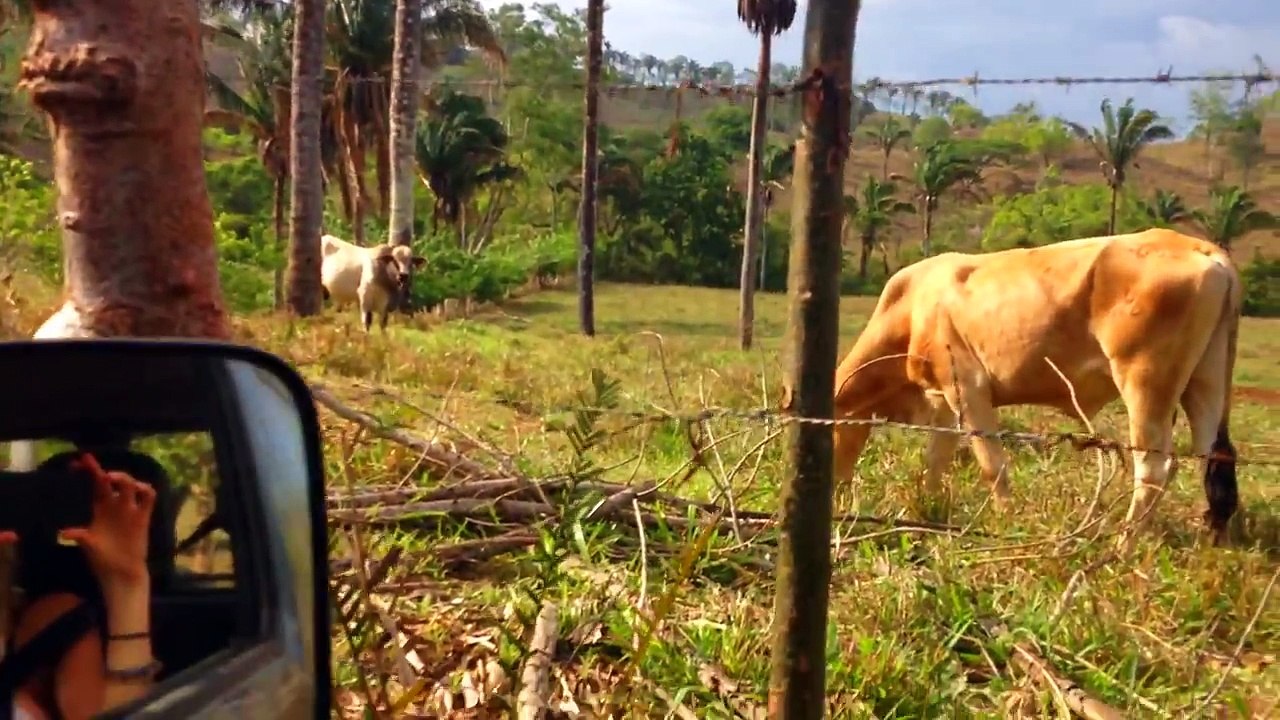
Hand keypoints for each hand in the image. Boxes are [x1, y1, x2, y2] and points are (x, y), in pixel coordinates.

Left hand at [59, 453, 154, 589]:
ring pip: (130, 485)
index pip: (96, 486)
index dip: (90, 472)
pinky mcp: (144, 517)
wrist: (122, 573)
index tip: (80, 461)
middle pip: (112, 481)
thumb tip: (63, 533)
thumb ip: (81, 536)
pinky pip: (148, 498)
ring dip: (123, 478)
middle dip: (103, 471)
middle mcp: (115, 506)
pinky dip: (145, 490)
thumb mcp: (89, 546)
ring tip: (113, 478)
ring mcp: (130, 510)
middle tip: (92, 464)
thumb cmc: (103, 559)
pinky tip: (138, 489)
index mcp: (100, 510)